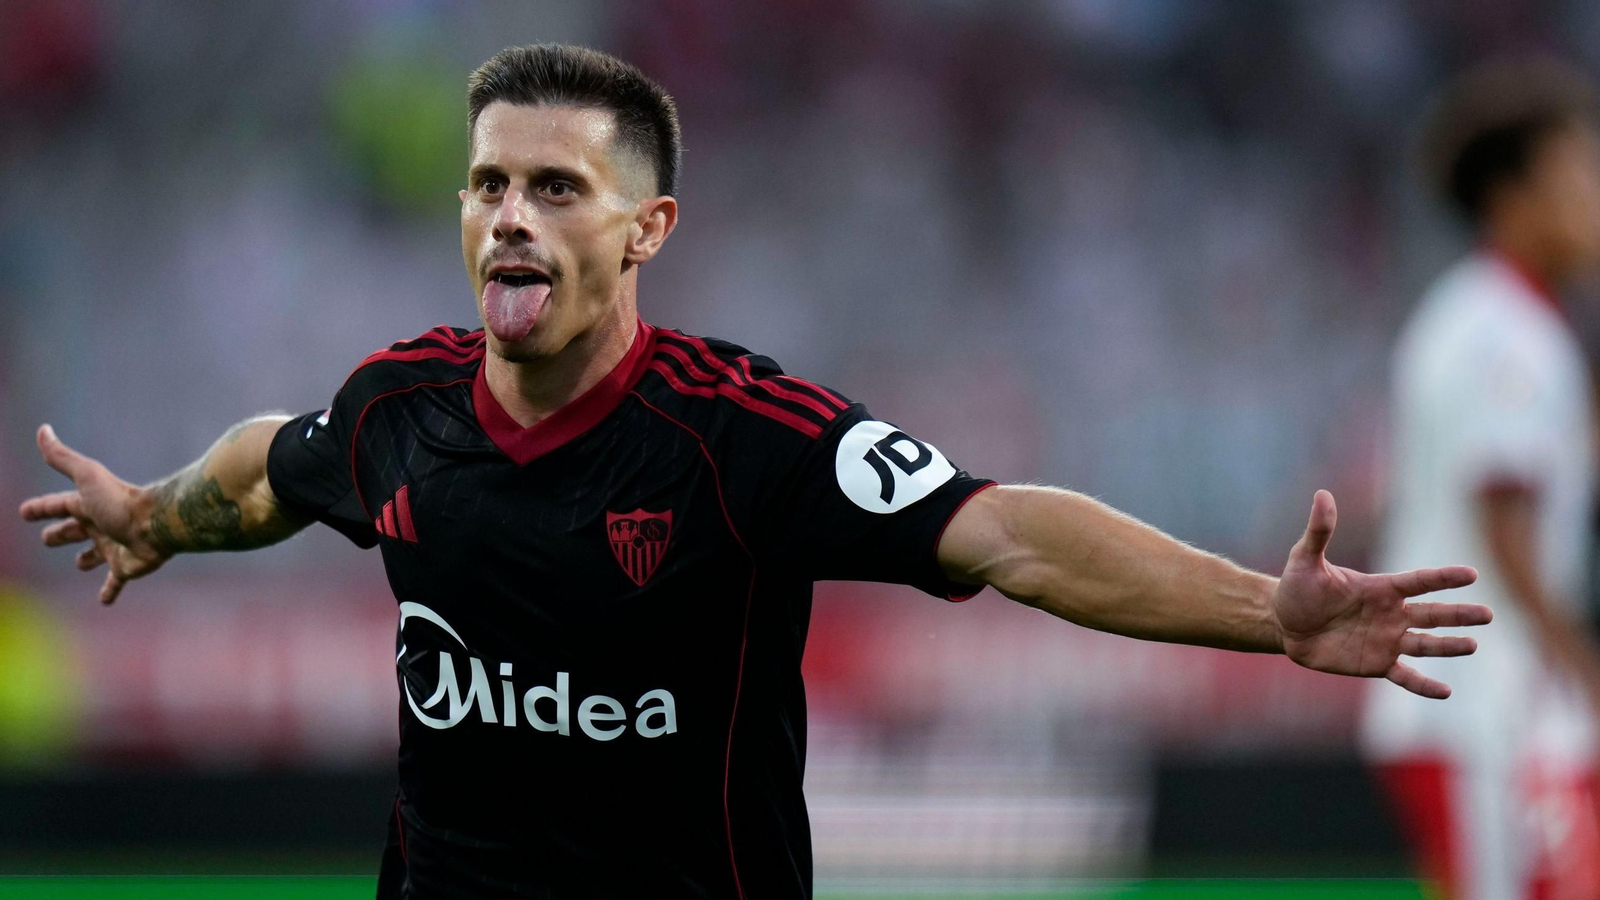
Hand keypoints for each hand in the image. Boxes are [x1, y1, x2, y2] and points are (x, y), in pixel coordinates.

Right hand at [18, 424, 169, 603]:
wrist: (157, 524)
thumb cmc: (120, 501)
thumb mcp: (87, 477)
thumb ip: (62, 457)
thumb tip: (42, 429)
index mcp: (88, 505)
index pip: (58, 505)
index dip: (40, 509)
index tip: (24, 512)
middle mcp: (100, 525)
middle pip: (73, 530)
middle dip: (59, 533)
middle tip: (48, 538)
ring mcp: (113, 547)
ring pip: (94, 555)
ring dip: (86, 559)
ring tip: (80, 564)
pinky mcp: (125, 568)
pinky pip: (115, 582)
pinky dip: (109, 591)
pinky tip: (105, 601)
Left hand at [1275, 490, 1488, 698]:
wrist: (1285, 624)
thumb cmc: (1297, 588)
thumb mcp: (1305, 559)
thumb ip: (1319, 531)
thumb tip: (1322, 494)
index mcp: (1381, 587)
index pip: (1419, 581)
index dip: (1443, 578)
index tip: (1472, 574)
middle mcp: (1392, 614)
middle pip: (1433, 613)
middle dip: (1459, 614)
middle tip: (1488, 614)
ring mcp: (1387, 640)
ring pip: (1426, 644)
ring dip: (1449, 646)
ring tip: (1473, 644)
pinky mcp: (1377, 664)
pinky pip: (1406, 676)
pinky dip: (1424, 685)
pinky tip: (1446, 692)